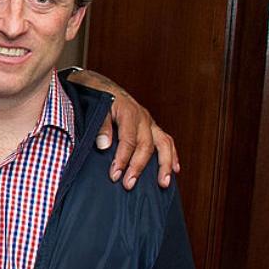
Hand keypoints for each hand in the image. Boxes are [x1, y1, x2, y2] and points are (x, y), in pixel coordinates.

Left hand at [67, 69, 179, 189]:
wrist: (99, 84)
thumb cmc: (94, 96)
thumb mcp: (93, 107)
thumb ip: (100, 126)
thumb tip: (104, 145)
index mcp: (127, 112)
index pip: (128, 140)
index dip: (122, 159)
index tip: (114, 175)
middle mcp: (142, 117)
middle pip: (146, 145)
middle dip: (138, 167)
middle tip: (128, 184)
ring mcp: (149, 121)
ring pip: (163, 143)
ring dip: (164, 164)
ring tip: (163, 183)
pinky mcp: (151, 125)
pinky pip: (166, 140)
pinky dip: (172, 155)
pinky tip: (175, 170)